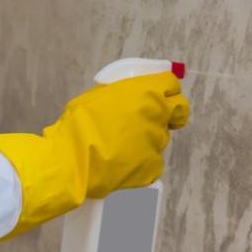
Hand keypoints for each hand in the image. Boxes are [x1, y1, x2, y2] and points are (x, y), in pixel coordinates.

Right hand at [0, 72, 190, 240]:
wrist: (73, 160)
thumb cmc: (80, 123)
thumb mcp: (100, 95)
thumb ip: (124, 94)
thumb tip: (132, 96)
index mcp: (147, 92)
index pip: (172, 84)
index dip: (167, 88)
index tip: (162, 94)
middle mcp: (158, 115)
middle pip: (178, 111)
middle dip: (172, 112)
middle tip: (157, 118)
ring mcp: (158, 143)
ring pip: (160, 137)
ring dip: (148, 138)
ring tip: (122, 145)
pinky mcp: (153, 167)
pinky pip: (152, 161)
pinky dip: (141, 161)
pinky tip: (122, 162)